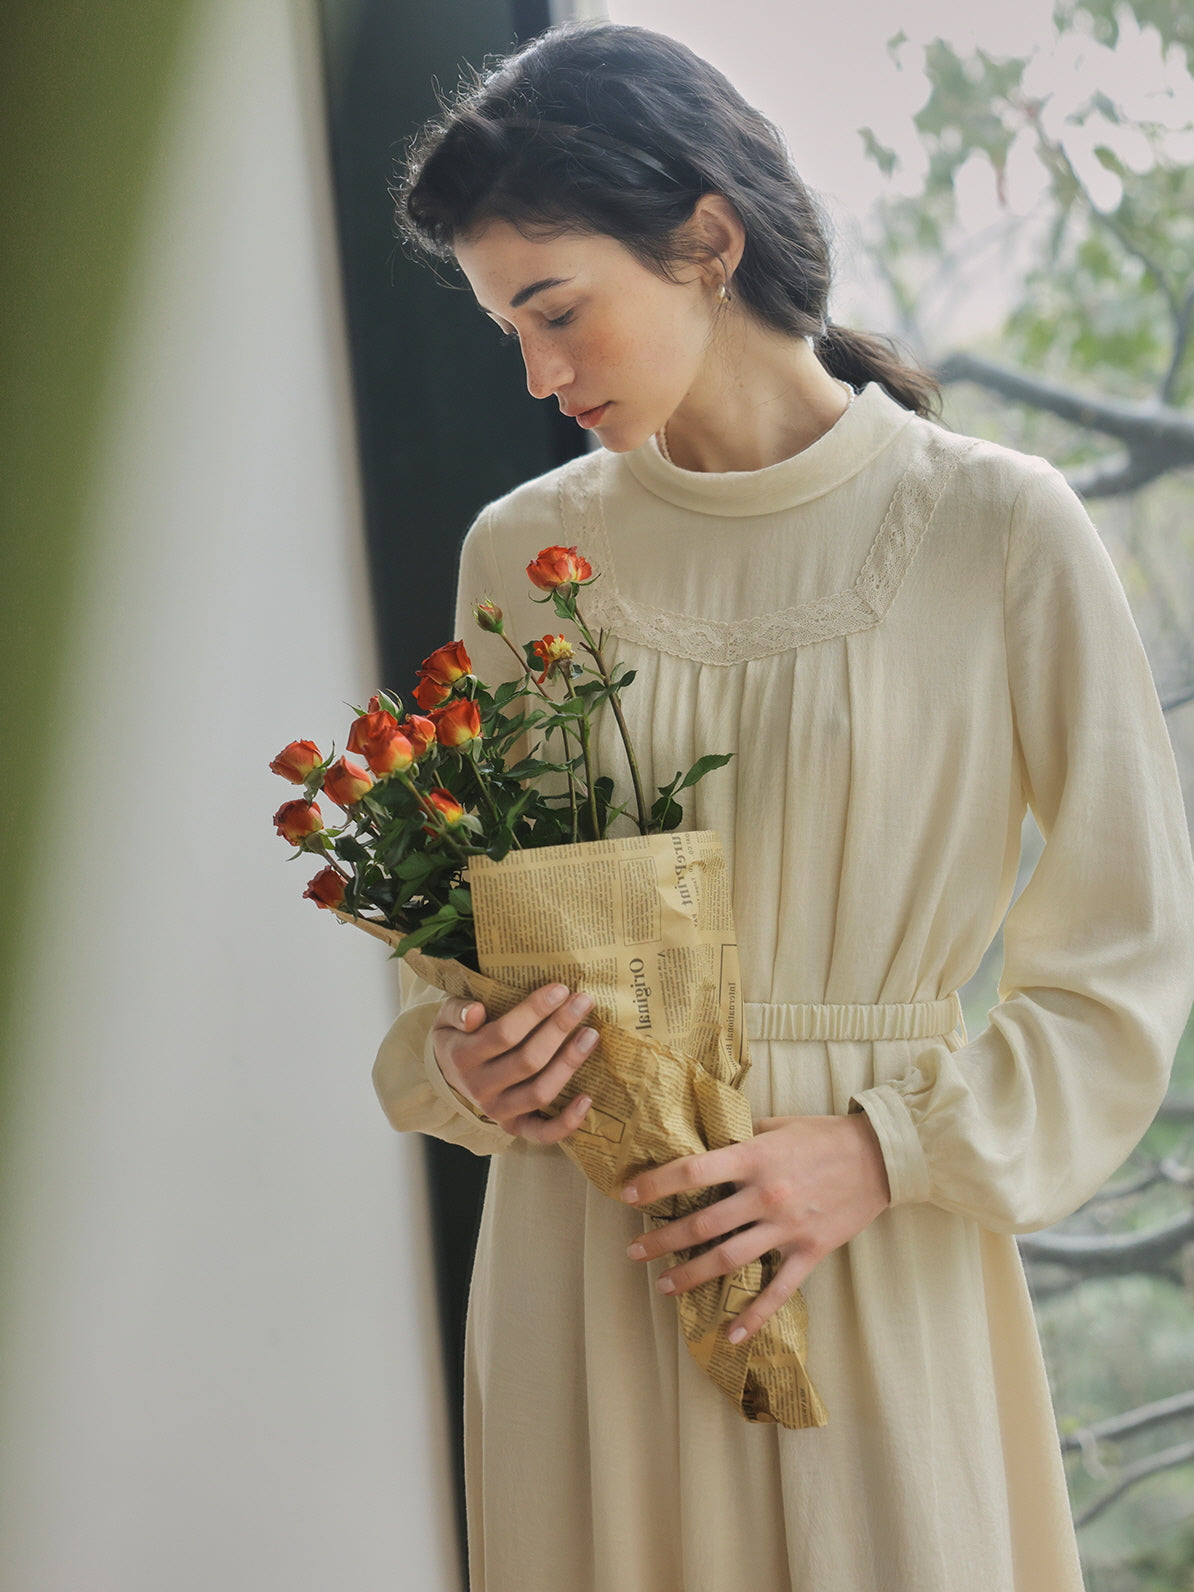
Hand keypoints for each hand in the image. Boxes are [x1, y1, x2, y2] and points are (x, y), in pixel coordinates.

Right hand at [431, 982, 596, 1143]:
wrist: (447, 1075)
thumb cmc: (458, 1036)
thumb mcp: (446, 1017)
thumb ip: (457, 1011)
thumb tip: (475, 1012)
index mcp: (462, 1057)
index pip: (504, 1034)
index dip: (535, 1011)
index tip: (560, 990)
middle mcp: (480, 1088)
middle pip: (528, 1061)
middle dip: (559, 1029)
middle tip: (583, 1002)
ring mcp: (498, 1111)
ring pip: (540, 1092)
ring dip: (569, 1063)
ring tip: (591, 1035)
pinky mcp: (515, 1127)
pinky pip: (543, 1133)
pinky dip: (567, 1121)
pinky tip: (587, 1098)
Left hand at [621, 1114, 890, 1341]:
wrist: (879, 1158)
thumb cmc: (823, 1134)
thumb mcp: (777, 1125)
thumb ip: (741, 1139)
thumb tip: (704, 1146)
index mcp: (755, 1157)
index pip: (694, 1171)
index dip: (657, 1184)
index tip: (628, 1195)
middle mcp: (766, 1194)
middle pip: (703, 1224)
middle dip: (663, 1240)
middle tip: (634, 1252)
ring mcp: (787, 1227)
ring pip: (729, 1259)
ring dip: (692, 1275)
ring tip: (664, 1286)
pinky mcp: (810, 1252)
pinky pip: (777, 1291)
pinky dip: (753, 1317)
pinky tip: (730, 1335)